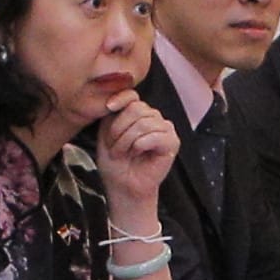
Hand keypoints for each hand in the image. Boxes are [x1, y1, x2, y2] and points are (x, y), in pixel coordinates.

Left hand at [93, 95, 179, 218]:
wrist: (122, 185)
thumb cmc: (114, 162)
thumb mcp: (106, 133)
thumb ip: (112, 114)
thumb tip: (114, 100)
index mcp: (137, 112)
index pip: (132, 94)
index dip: (120, 98)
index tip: (108, 108)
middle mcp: (152, 117)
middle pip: (136, 108)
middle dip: (119, 129)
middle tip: (115, 147)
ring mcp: (165, 128)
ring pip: (144, 123)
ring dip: (127, 141)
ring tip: (123, 153)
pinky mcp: (172, 142)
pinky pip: (155, 136)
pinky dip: (140, 146)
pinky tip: (137, 154)